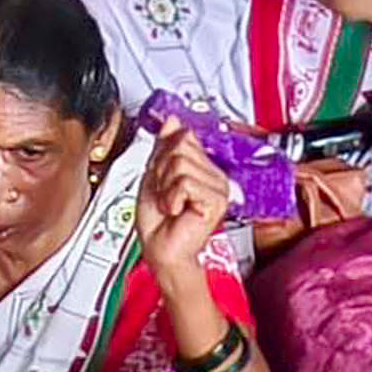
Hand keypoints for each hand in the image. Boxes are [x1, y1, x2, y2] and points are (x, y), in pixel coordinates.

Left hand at [139, 117, 234, 273]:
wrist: (160, 251)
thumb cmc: (158, 223)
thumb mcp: (154, 175)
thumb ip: (164, 146)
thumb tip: (172, 120)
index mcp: (201, 167)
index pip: (184, 135)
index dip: (164, 154)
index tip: (162, 177)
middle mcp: (213, 175)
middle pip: (181, 145)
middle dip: (163, 171)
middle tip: (165, 194)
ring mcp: (217, 187)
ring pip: (181, 163)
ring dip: (166, 186)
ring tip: (171, 204)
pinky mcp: (216, 200)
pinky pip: (185, 182)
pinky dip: (172, 197)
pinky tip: (178, 210)